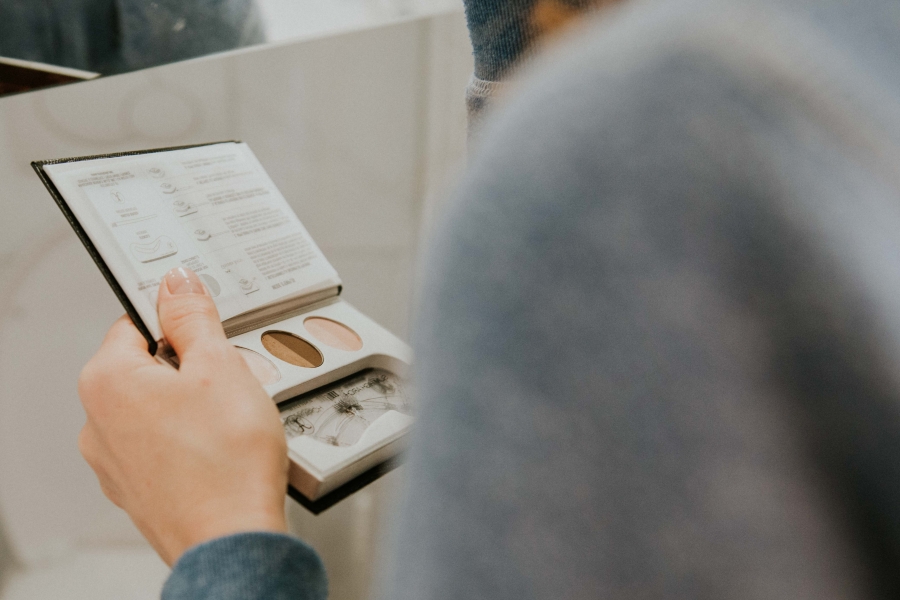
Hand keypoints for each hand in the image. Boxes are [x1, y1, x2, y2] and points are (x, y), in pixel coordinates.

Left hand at [78, 267, 288, 565]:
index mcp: (106, 381)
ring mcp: (113, 460)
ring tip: (229, 422)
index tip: (210, 331)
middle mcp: (96, 421)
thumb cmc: (226, 462)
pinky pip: (162, 444)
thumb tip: (176, 282)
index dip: (181, 321)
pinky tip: (220, 449)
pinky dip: (190, 439)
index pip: (137, 322)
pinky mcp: (136, 488)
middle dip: (191, 366)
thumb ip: (193, 317)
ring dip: (193, 404)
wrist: (233, 540)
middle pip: (148, 366)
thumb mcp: (220, 366)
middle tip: (230, 380)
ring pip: (157, 407)